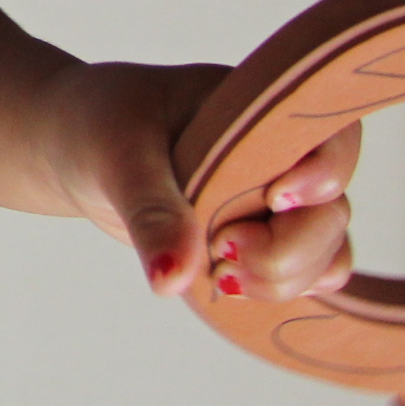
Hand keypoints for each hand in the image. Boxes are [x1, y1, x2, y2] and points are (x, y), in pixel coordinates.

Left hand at [38, 59, 356, 300]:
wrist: (72, 148)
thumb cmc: (99, 127)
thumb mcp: (117, 159)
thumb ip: (150, 214)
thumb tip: (172, 281)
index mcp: (259, 111)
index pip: (333, 137)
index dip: (325, 173)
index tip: (276, 197)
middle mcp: (279, 157)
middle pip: (333, 214)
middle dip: (290, 250)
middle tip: (223, 256)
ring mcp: (272, 204)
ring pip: (324, 255)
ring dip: (282, 280)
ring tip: (217, 278)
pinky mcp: (255, 240)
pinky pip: (297, 278)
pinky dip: (272, 294)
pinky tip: (223, 291)